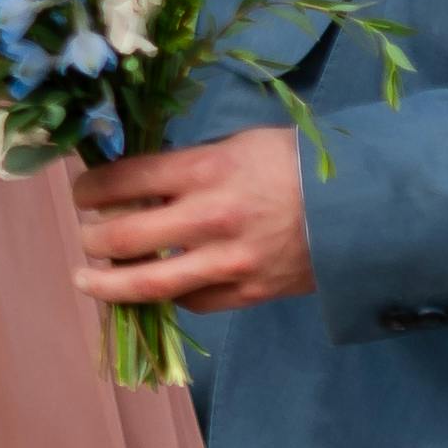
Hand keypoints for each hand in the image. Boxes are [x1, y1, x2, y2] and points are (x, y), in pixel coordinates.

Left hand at [70, 125, 311, 311]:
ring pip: (148, 285)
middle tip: (83, 235)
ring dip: (108, 284)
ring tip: (87, 281)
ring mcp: (229, 262)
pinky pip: (191, 302)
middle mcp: (211, 218)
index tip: (81, 193)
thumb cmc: (298, 165)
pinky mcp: (248, 292)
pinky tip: (152, 288)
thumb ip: (189, 164)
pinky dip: (166, 296)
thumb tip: (139, 181)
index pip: (123, 181)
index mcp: (206, 170)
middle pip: (123, 237)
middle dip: (90, 237)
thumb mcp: (240, 145)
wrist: (366, 205)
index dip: (90, 189)